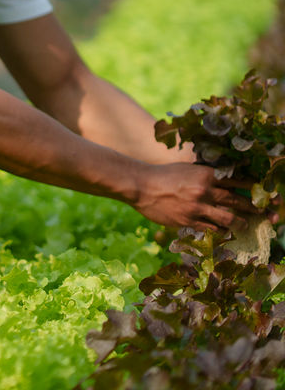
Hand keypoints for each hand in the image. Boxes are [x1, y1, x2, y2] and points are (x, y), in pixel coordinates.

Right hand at [131, 162, 258, 230]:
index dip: (251, 188)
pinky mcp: (188, 220)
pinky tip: (224, 232)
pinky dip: (220, 231)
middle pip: (236, 200)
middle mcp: (204, 190)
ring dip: (239, 223)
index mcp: (205, 174)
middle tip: (260, 211)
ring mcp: (197, 207)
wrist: (140, 185)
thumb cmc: (162, 175)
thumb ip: (204, 175)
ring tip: (244, 225)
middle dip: (251, 207)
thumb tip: (222, 182)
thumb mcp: (186, 169)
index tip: (261, 193)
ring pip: (228, 218)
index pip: (236, 181)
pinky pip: (211, 229)